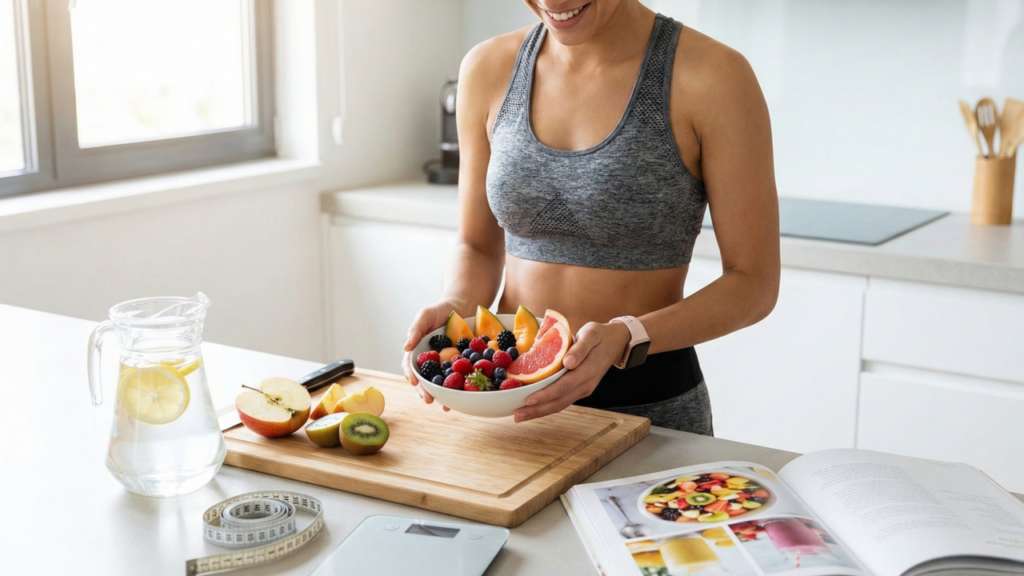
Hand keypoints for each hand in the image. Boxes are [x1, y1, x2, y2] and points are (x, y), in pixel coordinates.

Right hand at [403, 301, 458, 409]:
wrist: (462, 308)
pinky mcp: (459, 366)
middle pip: (424, 380)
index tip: (414, 382)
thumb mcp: (425, 315)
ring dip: (441, 397)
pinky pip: (458, 379)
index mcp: (417, 351)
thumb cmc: (439, 311)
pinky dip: (459, 389)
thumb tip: (406, 346)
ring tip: (445, 407)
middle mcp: (429, 361)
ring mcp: (444, 365)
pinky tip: (462, 397)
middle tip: (428, 400)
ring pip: (440, 384)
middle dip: (425, 391)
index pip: (410, 366)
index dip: (411, 375)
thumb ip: (415, 329)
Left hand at [513, 321, 630, 422]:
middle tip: (517, 416)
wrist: (615, 343)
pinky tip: (533, 408)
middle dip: (537, 410)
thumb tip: (568, 362)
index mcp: (587, 371)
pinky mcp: (579, 390)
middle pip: (559, 402)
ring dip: (539, 412)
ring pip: (559, 405)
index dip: (546, 394)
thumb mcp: (592, 334)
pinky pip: (561, 401)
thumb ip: (580, 348)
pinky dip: (546, 406)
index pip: (563, 386)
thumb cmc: (600, 336)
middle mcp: (585, 385)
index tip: (529, 400)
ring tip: (520, 416)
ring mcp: (582, 390)